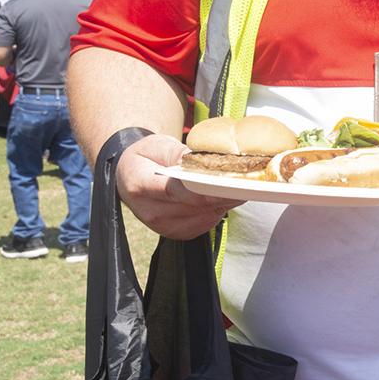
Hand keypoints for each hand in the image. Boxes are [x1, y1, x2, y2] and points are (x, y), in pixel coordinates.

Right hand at [115, 133, 241, 239]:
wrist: (130, 176)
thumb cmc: (146, 157)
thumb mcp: (158, 145)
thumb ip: (179, 154)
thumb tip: (204, 161)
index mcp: (139, 185)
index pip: (175, 190)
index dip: (204, 187)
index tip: (228, 180)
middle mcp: (150, 212)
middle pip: (195, 205)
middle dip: (222, 192)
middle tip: (248, 178)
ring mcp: (163, 226)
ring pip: (205, 215)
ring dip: (224, 201)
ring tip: (239, 184)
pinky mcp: (176, 233)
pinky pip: (206, 223)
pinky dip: (218, 209)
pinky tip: (222, 195)